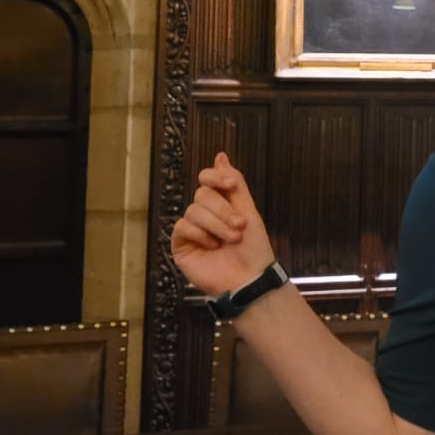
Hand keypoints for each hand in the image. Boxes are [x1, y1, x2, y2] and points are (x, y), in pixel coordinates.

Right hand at [169, 152, 275, 296]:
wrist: (249, 278)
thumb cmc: (254, 248)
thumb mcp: (248, 211)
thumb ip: (235, 184)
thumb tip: (221, 156)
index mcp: (222, 203)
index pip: (207, 179)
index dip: (216, 177)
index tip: (231, 185)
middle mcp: (204, 214)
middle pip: (203, 194)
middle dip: (224, 210)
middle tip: (239, 227)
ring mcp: (192, 229)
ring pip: (194, 210)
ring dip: (216, 224)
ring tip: (230, 240)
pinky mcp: (181, 245)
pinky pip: (183, 227)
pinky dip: (200, 234)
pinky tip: (212, 246)